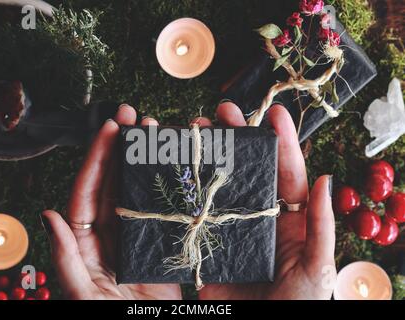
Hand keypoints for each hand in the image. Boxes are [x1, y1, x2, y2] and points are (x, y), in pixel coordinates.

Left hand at [41, 105, 181, 299]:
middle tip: (132, 114)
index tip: (110, 128)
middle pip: (113, 180)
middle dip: (121, 145)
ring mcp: (136, 231)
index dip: (97, 157)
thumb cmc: (111, 317)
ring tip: (155, 130)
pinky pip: (162, 205)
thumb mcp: (83, 293)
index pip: (87, 189)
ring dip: (144, 158)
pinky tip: (175, 162)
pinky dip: (168, 182)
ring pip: (137, 186)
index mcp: (85, 239)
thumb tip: (49, 215)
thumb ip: (65, 257)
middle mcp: (110, 229)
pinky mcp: (160, 239)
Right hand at [197, 102, 335, 299]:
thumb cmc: (298, 306)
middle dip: (235, 137)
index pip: (286, 172)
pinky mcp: (207, 244)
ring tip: (194, 131)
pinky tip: (175, 169)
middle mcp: (257, 216)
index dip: (281, 141)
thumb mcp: (317, 268)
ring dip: (206, 156)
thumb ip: (321, 227)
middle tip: (220, 113)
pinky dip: (184, 190)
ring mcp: (230, 228)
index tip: (273, 112)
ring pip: (218, 183)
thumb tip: (327, 180)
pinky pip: (196, 212)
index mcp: (288, 218)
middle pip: (246, 169)